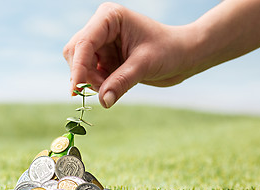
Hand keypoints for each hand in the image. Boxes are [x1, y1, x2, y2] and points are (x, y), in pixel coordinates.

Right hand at [63, 2, 196, 107]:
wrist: (183, 56)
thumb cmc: (170, 51)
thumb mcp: (145, 65)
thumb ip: (121, 82)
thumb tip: (103, 101)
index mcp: (109, 18)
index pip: (84, 42)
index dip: (78, 67)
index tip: (76, 90)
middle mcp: (101, 27)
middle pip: (76, 52)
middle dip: (84, 74)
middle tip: (102, 90)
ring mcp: (101, 43)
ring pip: (80, 65)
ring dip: (91, 81)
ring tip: (113, 87)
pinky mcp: (104, 57)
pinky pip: (90, 73)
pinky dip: (97, 84)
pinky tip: (112, 86)